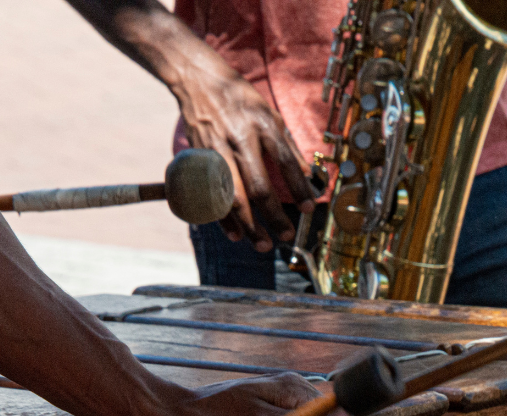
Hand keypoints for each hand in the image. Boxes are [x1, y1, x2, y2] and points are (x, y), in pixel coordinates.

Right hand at [176, 62, 316, 250]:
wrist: (197, 79)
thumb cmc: (238, 98)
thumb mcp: (269, 113)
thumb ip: (288, 145)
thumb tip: (309, 173)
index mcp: (262, 125)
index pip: (285, 161)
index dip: (298, 187)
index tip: (308, 208)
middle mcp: (239, 139)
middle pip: (259, 186)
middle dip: (274, 216)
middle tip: (287, 235)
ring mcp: (217, 151)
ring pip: (233, 197)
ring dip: (248, 225)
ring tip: (262, 245)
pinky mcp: (199, 159)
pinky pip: (211, 196)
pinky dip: (222, 219)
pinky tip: (234, 235)